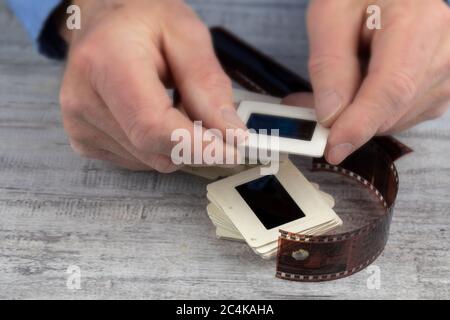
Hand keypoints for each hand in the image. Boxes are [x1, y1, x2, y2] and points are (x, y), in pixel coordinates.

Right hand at [59, 0, 245, 171]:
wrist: (101, 23)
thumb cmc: (140, 21)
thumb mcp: (186, 33)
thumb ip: (209, 84)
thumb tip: (231, 133)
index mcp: (105, 62)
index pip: (153, 125)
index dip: (198, 146)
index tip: (233, 150)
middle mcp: (83, 99)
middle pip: (155, 149)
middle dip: (195, 143)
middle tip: (212, 119)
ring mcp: (79, 125)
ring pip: (152, 160)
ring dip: (177, 142)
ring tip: (173, 102)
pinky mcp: (85, 142)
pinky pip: (140, 161)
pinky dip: (160, 145)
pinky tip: (155, 114)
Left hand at [286, 0, 449, 164]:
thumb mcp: (330, 16)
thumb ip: (329, 66)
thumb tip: (331, 116)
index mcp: (418, 22)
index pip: (392, 88)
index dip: (360, 124)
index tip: (333, 148)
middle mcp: (444, 49)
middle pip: (393, 110)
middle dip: (347, 121)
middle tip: (307, 109)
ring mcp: (447, 71)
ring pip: (395, 120)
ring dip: (356, 117)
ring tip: (331, 90)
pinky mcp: (440, 87)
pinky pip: (401, 117)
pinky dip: (370, 114)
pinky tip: (354, 93)